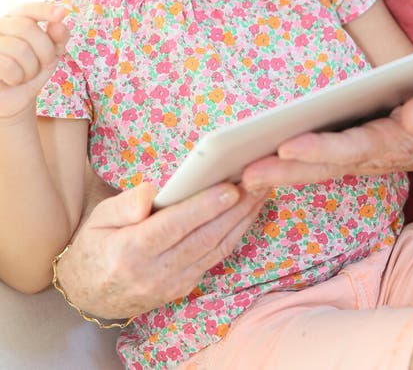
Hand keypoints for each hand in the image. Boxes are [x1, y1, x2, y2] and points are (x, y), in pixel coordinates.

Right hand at [0, 3, 69, 120]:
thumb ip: (59, 37)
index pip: (29, 9)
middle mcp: (0, 27)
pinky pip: (7, 65)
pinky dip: (17, 77)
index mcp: (15, 19)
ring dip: (31, 68)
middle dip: (45, 50)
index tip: (61, 14)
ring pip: (19, 48)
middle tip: (45, 64)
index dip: (44, 10)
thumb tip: (59, 23)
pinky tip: (13, 80)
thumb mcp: (51, 52)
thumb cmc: (32, 70)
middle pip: (27, 28)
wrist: (14, 98)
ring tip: (26, 74)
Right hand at [56, 181, 267, 318]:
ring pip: (215, 249)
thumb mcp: (100, 217)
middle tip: (258, 182)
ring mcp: (172, 284)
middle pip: (202, 238)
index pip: (173, 227)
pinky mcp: (184, 288)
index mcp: (130, 252)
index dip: (204, 208)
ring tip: (261, 192)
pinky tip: (247, 213)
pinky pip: (214, 259)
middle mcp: (154, 273)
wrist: (89, 292)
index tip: (230, 188)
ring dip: (242, 221)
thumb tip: (152, 193)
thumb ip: (125, 204)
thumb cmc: (96, 244)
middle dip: (235, 210)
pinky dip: (235, 234)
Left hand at [241, 86, 412, 189]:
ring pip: (312, 169)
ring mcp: (356, 158)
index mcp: (387, 143)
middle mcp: (366, 156)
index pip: (347, 148)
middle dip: (281, 171)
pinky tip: (259, 163)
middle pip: (319, 167)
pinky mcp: (350, 152)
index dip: (319, 149)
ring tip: (237, 172)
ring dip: (277, 172)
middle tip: (242, 174)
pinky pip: (314, 163)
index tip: (287, 148)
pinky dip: (285, 166)